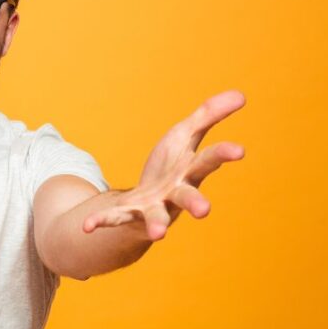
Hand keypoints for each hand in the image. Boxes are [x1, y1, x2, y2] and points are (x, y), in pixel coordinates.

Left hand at [82, 90, 245, 239]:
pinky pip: (115, 218)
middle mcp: (176, 194)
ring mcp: (154, 207)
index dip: (223, 154)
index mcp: (190, 171)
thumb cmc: (171, 166)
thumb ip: (209, 115)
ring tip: (159, 234)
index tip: (239, 150)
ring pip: (157, 217)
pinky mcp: (130, 214)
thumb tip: (242, 94)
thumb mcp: (186, 135)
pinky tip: (86, 226)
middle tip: (204, 210)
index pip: (209, 160)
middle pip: (188, 197)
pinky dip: (101, 221)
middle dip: (196, 203)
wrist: (147, 201)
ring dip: (157, 224)